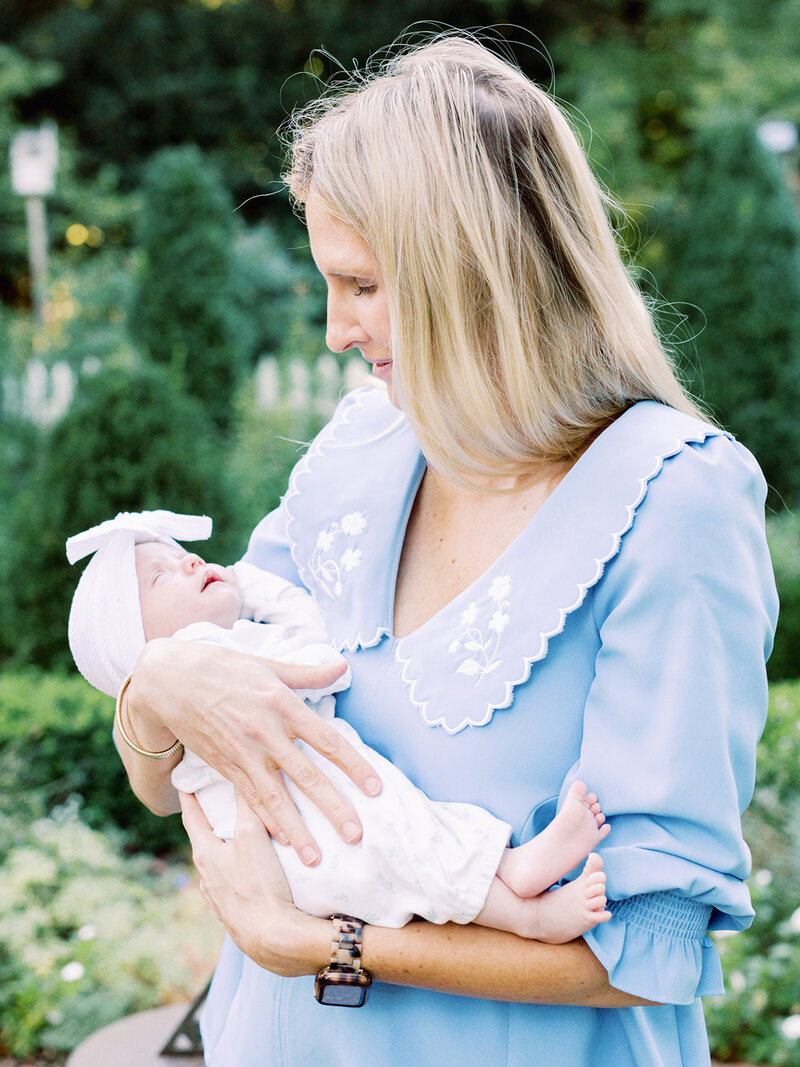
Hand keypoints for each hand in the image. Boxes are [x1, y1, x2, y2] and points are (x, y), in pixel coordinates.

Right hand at [127, 638, 382, 864]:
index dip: (353, 765)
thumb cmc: (224, 666)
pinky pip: (249, 799)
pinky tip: (281, 842)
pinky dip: (266, 821)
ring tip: (316, 858)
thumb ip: (309, 673)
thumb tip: (343, 666)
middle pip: (306, 776)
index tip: (376, 788)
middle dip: (332, 808)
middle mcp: (265, 732)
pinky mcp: (224, 766)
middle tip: (355, 835)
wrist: (171, 680)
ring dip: (297, 829)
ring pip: (276, 797)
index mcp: (282, 705)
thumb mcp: (269, 665)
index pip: (327, 740)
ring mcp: (244, 753)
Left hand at [180, 792, 327, 976]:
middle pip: (204, 838)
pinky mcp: (235, 910)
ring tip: (239, 831)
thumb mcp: (252, 834)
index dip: (189, 795)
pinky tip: (253, 867)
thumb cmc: (258, 883)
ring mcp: (219, 895)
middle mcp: (206, 874)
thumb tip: (241, 772)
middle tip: (217, 798)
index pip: (192, 816)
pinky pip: (232, 880)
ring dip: (225, 845)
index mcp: (205, 853)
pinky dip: (238, 866)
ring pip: (218, 861)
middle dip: (210, 818)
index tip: (185, 778)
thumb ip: (247, 803)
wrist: (272, 938)